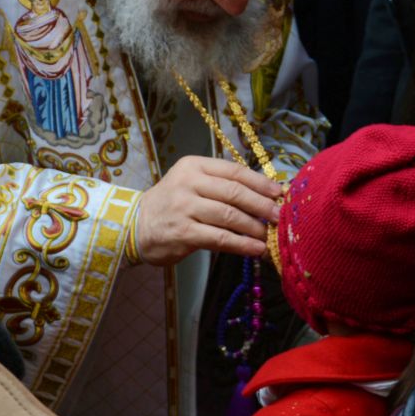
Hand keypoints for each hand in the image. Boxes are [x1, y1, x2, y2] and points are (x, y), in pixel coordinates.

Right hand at [133, 156, 281, 265]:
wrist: (136, 225)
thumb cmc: (171, 203)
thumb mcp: (191, 182)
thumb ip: (220, 184)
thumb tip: (263, 195)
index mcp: (194, 166)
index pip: (234, 171)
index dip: (260, 182)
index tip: (278, 192)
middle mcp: (188, 183)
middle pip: (234, 192)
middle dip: (261, 205)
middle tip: (277, 216)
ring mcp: (184, 208)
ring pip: (229, 216)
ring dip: (253, 227)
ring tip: (268, 235)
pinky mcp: (183, 233)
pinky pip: (220, 238)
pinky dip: (241, 244)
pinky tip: (256, 249)